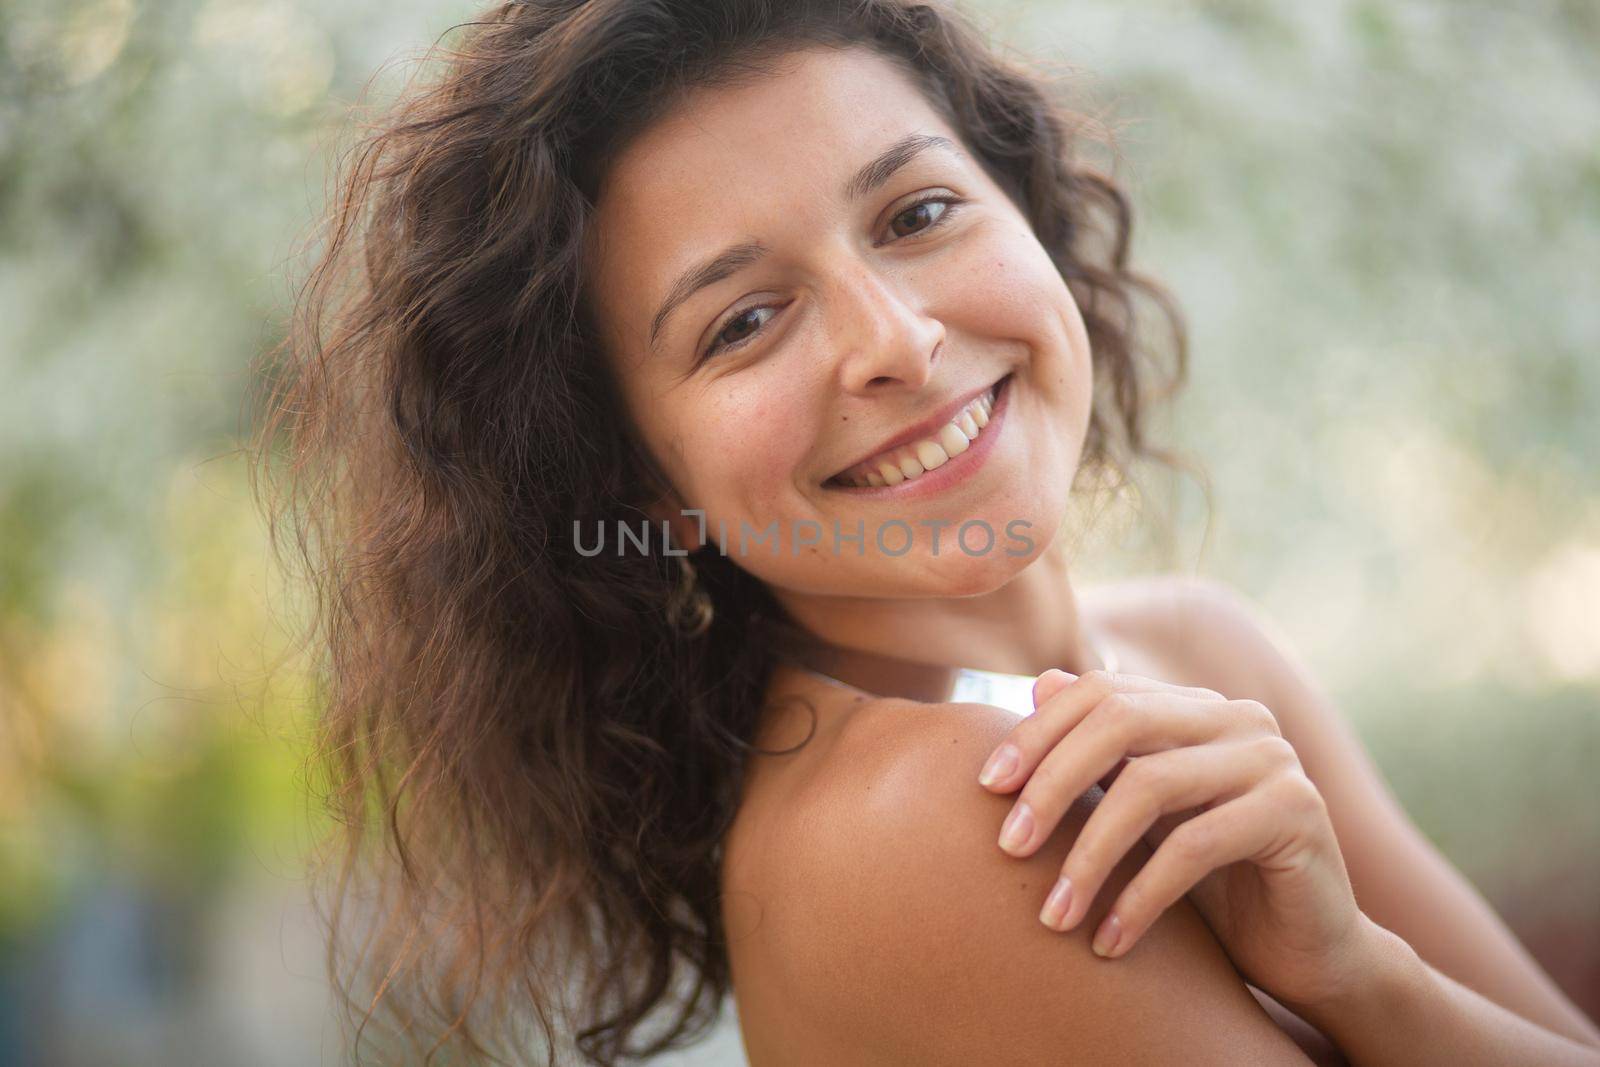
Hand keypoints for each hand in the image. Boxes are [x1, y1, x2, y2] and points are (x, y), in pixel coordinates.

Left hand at [977, 667, 1373, 1008]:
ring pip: (1150, 787)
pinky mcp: (1298, 812)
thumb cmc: (1213, 884)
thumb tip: (1037, 682)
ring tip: (1052, 915)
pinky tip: (1108, 942)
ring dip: (1089, 856)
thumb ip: (1101, 755)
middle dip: (1052, 783)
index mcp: (1196, 707)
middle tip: (1006, 846)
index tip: (985, 787)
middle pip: (1118, 722)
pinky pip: (1195, 846)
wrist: (1307, 952)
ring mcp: (1272, 758)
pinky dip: (1140, 896)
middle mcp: (1238, 717)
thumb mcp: (1144, 819)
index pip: (1100, 691)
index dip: (1038, 732)